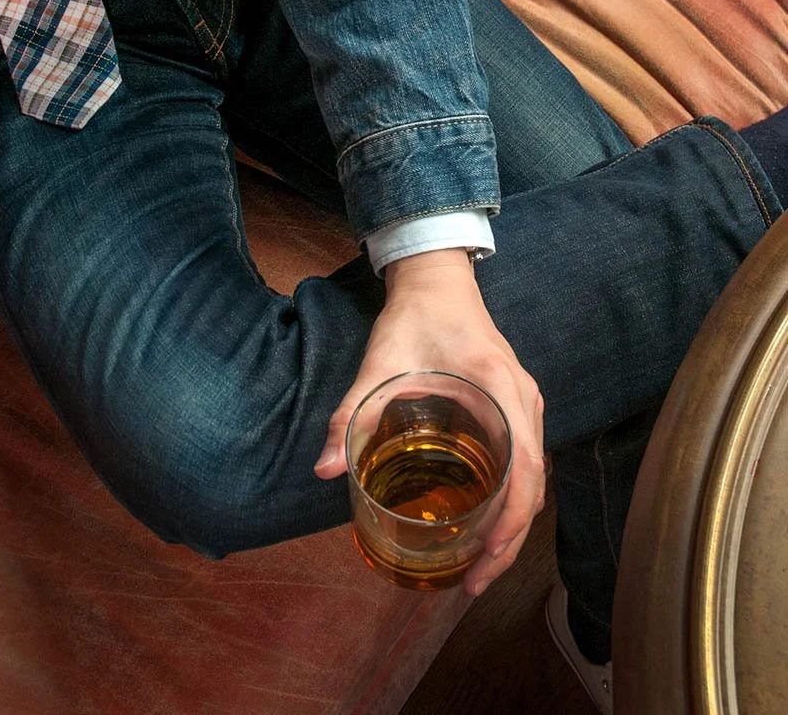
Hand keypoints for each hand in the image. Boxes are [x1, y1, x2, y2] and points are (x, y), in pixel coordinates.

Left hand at [313, 248, 545, 597]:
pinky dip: (512, 499)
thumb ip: (350, 414)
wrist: (436, 279)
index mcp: (499, 387)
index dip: (510, 520)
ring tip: (478, 564)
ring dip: (512, 524)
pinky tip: (483, 522)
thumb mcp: (379, 363)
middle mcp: (523, 399)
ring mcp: (525, 403)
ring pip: (534, 478)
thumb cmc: (412, 317)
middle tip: (472, 581)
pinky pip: (526, 462)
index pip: (524, 467)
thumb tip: (325, 468)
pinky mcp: (516, 405)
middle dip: (508, 539)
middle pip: (534, 484)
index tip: (484, 557)